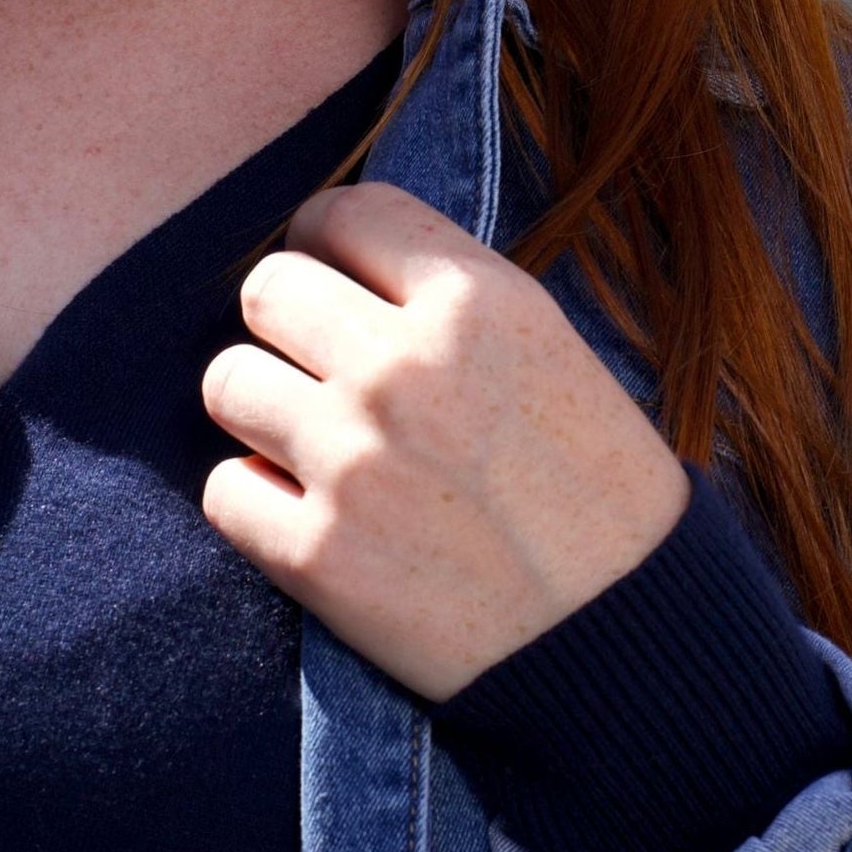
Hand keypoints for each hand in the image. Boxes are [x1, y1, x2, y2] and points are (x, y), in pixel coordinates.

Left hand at [201, 181, 690, 700]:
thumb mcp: (553, 349)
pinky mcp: (318, 557)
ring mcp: (353, 462)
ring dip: (262, 410)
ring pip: (226, 382)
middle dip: (287, 324)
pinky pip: (224, 489)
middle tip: (322, 368)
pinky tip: (315, 515)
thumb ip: (449, 298)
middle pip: (266, 288)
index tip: (336, 278)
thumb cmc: (602, 493)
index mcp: (478, 303)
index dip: (330, 240)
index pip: (346, 212)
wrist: (628, 640)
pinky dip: (258, 502)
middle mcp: (404, 369)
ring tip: (317, 444)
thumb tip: (342, 265)